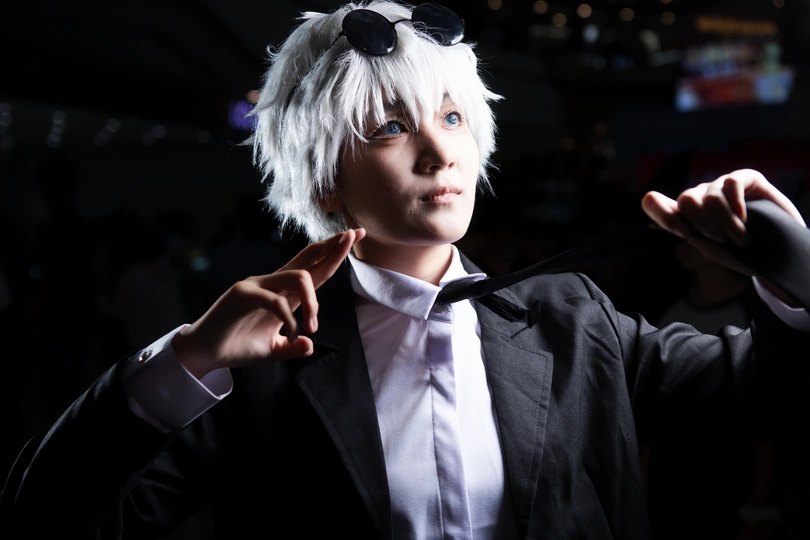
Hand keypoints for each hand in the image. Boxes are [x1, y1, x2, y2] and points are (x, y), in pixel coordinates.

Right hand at [172, 228, 365, 377]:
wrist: (207, 352)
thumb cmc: (239, 346)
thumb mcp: (274, 350)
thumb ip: (293, 347)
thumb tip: (309, 345)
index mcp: (284, 292)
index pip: (314, 268)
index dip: (334, 253)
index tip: (354, 235)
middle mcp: (274, 282)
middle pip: (308, 258)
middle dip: (332, 247)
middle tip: (352, 235)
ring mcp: (258, 285)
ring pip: (297, 277)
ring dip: (313, 303)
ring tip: (313, 327)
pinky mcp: (243, 294)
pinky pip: (275, 301)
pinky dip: (289, 320)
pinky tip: (291, 336)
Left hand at [642, 169, 804, 305]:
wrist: (775, 251)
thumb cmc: (739, 252)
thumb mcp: (710, 248)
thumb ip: (689, 234)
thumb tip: (659, 227)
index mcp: (684, 214)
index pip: (654, 203)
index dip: (662, 214)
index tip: (683, 233)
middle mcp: (698, 196)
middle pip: (686, 200)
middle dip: (703, 225)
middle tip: (721, 241)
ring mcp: (720, 185)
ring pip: (709, 198)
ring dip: (726, 223)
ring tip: (740, 239)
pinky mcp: (745, 177)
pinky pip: (731, 183)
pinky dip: (736, 205)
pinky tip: (744, 218)